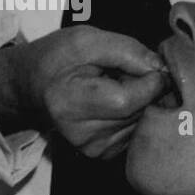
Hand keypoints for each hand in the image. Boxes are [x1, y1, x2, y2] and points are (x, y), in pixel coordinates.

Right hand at [0, 26, 167, 158]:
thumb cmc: (57, 59)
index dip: (150, 80)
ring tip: (115, 86)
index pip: (129, 101)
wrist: (32, 85)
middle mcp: (81, 134)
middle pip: (139, 113)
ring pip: (142, 123)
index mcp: (70, 103)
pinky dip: (134, 115)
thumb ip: (127, 50)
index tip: (149, 64)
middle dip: (145, 89)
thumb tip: (162, 69)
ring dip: (140, 102)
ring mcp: (92, 148)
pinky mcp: (101, 154)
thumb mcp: (87, 40)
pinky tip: (114, 102)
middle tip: (124, 73)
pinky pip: (135, 132)